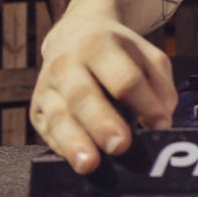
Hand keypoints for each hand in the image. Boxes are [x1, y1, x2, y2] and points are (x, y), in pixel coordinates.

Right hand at [30, 13, 176, 173]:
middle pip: (84, 97)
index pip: (125, 79)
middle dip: (102, 124)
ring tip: (89, 163)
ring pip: (59, 116)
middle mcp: (68, 64)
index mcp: (100, 45)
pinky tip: (76, 159)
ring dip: (74, 143)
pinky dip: (62, 147)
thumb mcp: (147, 56)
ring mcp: (47, 86)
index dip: (144, 104)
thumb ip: (160, 86)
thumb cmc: (116, 50)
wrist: (74, 33)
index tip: (159, 125)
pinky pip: (46, 131)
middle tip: (120, 146)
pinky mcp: (36, 107)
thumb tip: (161, 120)